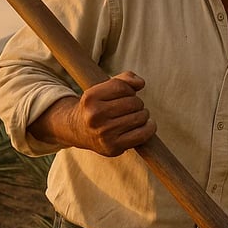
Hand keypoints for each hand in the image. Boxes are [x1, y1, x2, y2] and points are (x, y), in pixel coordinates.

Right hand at [30, 71, 156, 155]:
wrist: (78, 130)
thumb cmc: (98, 106)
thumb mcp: (103, 88)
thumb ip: (124, 79)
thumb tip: (141, 83)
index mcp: (90, 97)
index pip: (122, 86)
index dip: (129, 89)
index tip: (126, 94)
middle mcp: (94, 116)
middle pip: (134, 103)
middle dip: (137, 103)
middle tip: (130, 108)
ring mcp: (104, 133)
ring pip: (140, 117)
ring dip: (144, 115)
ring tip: (136, 116)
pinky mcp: (113, 147)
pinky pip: (142, 134)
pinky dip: (149, 128)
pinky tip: (147, 124)